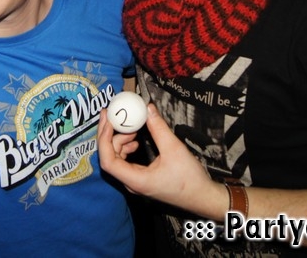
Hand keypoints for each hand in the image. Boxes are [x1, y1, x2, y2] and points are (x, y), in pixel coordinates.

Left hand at [97, 103, 227, 220]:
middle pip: (110, 158)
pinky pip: (126, 162)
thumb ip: (159, 128)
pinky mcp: (141, 179)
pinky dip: (126, 148)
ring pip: (117, 159)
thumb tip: (147, 109)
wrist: (202, 197)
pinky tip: (135, 141)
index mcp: (136, 180)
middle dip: (111, 135)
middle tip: (115, 116)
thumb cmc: (189, 179)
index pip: (108, 161)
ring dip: (120, 141)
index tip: (108, 120)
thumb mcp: (174, 149)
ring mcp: (135, 182)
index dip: (104, 139)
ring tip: (132, 129)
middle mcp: (131, 183)